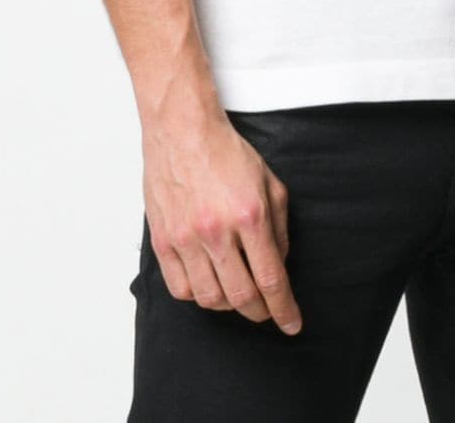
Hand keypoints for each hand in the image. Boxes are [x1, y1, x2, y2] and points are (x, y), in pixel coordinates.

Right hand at [140, 102, 301, 335]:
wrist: (182, 130)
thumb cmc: (225, 152)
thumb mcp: (269, 182)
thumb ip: (279, 227)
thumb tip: (279, 265)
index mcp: (249, 215)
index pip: (271, 279)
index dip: (284, 309)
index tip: (292, 324)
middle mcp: (217, 231)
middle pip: (242, 297)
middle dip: (260, 311)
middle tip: (267, 310)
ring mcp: (186, 238)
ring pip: (210, 299)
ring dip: (229, 305)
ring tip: (237, 293)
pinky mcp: (163, 240)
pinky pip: (180, 288)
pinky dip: (198, 296)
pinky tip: (209, 284)